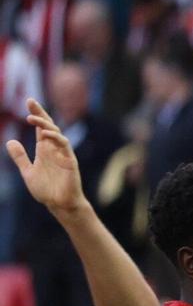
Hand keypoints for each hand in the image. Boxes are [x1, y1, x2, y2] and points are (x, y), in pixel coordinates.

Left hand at [8, 100, 84, 218]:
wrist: (59, 204)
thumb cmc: (46, 190)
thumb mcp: (27, 172)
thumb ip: (20, 157)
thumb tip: (10, 141)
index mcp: (44, 150)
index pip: (40, 127)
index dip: (36, 114)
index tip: (28, 102)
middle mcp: (54, 149)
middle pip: (48, 125)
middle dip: (40, 113)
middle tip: (30, 101)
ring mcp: (62, 154)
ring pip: (56, 132)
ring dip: (44, 124)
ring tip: (31, 118)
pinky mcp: (70, 160)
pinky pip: (64, 145)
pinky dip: (55, 137)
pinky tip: (44, 133)